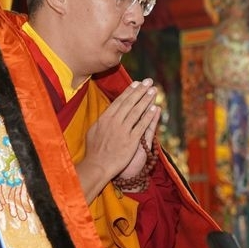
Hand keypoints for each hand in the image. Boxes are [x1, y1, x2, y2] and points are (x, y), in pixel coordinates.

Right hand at [76, 78, 160, 201]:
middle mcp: (115, 122)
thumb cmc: (93, 150)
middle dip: (140, 91)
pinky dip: (149, 117)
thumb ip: (102, 120)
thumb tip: (107, 112)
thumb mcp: (93, 130)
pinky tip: (155, 109)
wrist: (97, 166)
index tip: (137, 83)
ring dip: (146, 100)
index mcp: (105, 118)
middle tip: (149, 81)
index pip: (120, 101)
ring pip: (137, 111)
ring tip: (154, 91)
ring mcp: (123, 131)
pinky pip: (142, 126)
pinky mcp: (131, 141)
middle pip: (130, 103)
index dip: (129, 91)